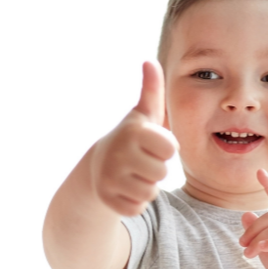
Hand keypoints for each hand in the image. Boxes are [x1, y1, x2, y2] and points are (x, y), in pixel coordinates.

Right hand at [88, 63, 178, 216]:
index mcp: (133, 132)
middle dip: (156, 170)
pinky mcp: (106, 199)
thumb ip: (152, 90)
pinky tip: (125, 189)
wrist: (97, 167)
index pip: (170, 149)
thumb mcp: (143, 115)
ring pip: (149, 193)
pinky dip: (134, 202)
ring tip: (133, 174)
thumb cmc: (131, 139)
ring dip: (146, 187)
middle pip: (161, 173)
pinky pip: (137, 207)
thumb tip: (150, 61)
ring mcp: (109, 177)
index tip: (151, 144)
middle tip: (141, 161)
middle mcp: (118, 153)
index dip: (165, 149)